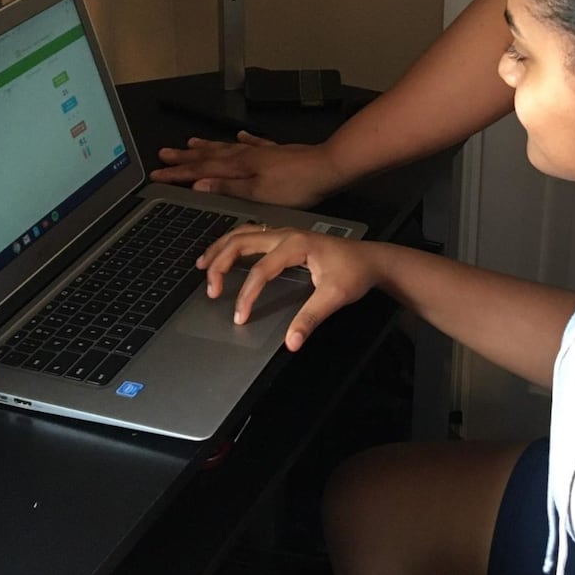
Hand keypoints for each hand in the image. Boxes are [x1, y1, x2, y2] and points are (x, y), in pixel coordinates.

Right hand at [150, 130, 341, 207]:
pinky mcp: (276, 151)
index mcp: (238, 168)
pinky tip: (238, 136)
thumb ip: (228, 188)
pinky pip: (252, 143)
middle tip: (163, 154)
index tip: (156, 174)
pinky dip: (242, 140)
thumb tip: (197, 184)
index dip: (177, 173)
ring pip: (226, 148)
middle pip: (208, 156)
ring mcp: (260, 151)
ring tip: (190, 143)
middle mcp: (245, 156)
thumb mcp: (258, 193)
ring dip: (206, 146)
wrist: (327, 167)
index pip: (200, 171)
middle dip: (184, 157)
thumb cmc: (295, 186)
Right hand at [196, 225, 379, 349]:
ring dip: (221, 249)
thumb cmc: (355, 273)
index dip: (247, 294)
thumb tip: (291, 342)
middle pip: (241, 242)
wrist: (371, 259)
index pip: (260, 270)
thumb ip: (311, 318)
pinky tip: (223, 255)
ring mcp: (284, 233)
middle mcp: (286, 234)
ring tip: (202, 266)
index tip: (239, 317)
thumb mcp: (336, 297)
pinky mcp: (285, 238)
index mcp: (296, 244)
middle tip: (211, 290)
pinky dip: (232, 244)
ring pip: (242, 234)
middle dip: (221, 264)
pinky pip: (251, 235)